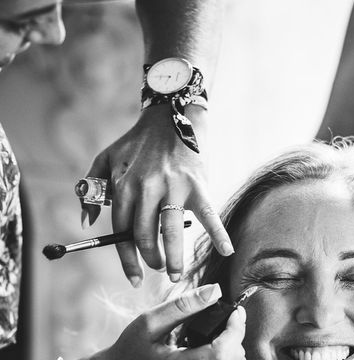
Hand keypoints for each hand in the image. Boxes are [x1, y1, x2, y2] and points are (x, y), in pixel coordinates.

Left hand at [82, 104, 232, 285]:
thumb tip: (86, 222)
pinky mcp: (197, 184)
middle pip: (145, 236)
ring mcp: (173, 187)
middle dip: (151, 259)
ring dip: (174, 258)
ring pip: (171, 231)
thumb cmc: (138, 142)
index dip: (127, 259)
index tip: (134, 277)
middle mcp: (146, 189)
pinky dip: (218, 233)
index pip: (122, 232)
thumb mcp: (106, 159)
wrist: (171, 116)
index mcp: (124, 186)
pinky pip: (208, 213)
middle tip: (158, 268)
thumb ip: (89, 188)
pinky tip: (227, 250)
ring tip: (177, 275)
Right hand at [89, 284, 245, 359]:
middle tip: (230, 319)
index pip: (223, 352)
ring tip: (223, 333)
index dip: (236, 329)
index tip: (237, 312)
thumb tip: (214, 290)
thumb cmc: (131, 347)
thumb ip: (183, 306)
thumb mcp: (150, 322)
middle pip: (232, 359)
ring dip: (231, 348)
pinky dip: (223, 355)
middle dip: (235, 337)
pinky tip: (215, 346)